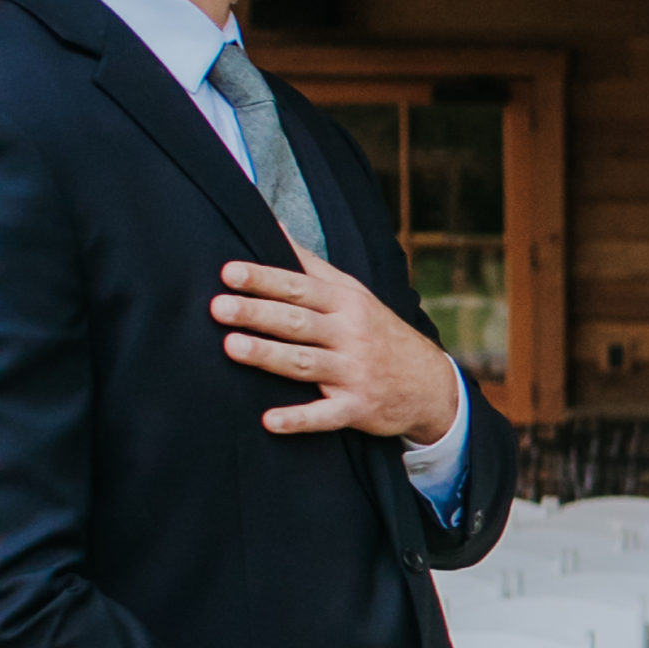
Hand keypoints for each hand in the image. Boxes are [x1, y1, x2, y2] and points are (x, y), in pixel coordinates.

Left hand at [212, 239, 459, 443]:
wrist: (429, 383)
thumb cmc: (378, 331)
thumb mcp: (353, 293)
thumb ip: (311, 265)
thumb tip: (272, 226)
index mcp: (346, 303)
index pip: (299, 288)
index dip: (264, 279)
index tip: (229, 273)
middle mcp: (350, 335)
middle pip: (298, 322)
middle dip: (258, 313)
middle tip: (219, 307)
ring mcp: (354, 373)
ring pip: (305, 363)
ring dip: (269, 356)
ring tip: (232, 347)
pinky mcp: (358, 408)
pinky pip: (325, 415)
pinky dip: (299, 419)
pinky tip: (269, 421)